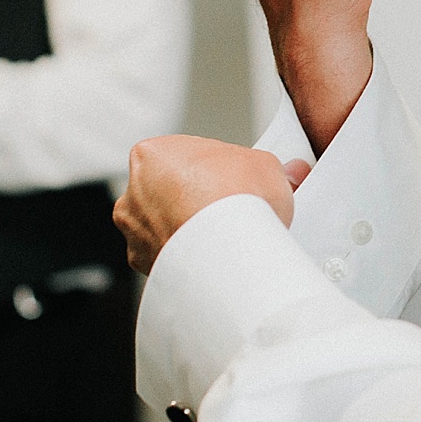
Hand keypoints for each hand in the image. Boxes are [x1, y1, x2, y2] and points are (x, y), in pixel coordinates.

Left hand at [114, 135, 300, 273]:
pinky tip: (213, 260)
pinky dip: (187, 261)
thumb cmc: (233, 199)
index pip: (185, 158)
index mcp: (151, 154)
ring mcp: (136, 234)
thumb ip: (269, 168)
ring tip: (225, 239)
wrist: (226, 251)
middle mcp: (134, 193)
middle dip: (196, 201)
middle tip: (231, 211)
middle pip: (169, 193)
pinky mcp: (146, 267)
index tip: (234, 181)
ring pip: (165, 229)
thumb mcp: (266, 166)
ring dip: (188, 232)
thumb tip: (287, 174)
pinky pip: (169, 260)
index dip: (214, 169)